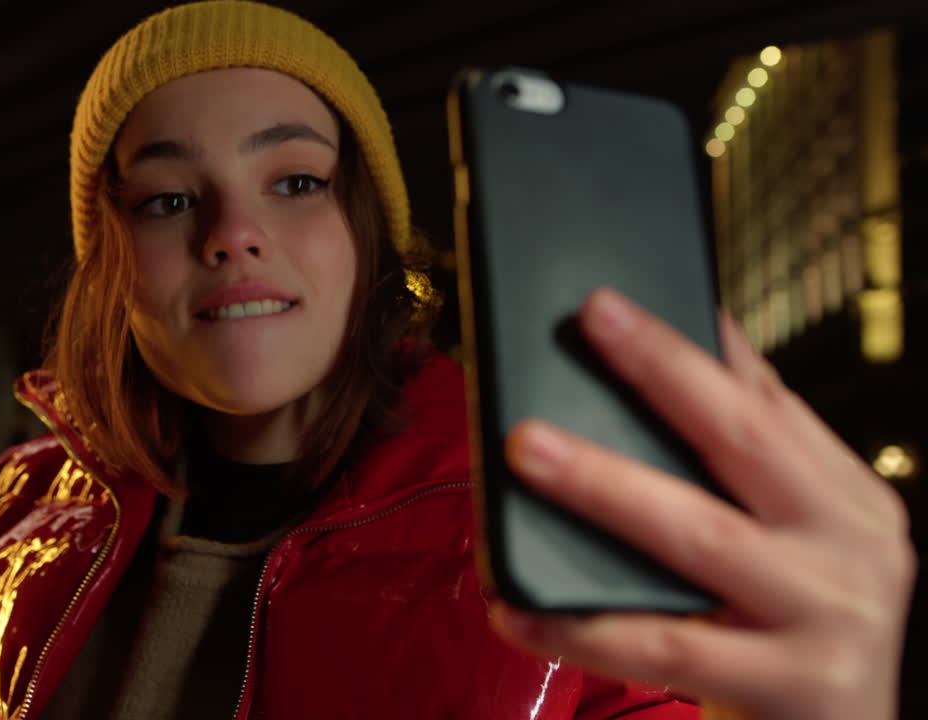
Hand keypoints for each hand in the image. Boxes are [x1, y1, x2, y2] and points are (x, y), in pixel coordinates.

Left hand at [489, 288, 916, 719]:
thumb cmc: (795, 629)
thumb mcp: (798, 540)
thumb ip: (748, 465)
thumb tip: (671, 359)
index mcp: (849, 499)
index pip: (768, 402)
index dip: (692, 346)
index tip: (619, 297)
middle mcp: (853, 548)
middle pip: (742, 442)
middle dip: (662, 374)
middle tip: (591, 321)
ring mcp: (826, 617)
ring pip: (696, 536)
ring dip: (603, 485)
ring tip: (526, 447)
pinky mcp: (788, 685)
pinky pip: (662, 648)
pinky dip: (578, 626)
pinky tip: (513, 607)